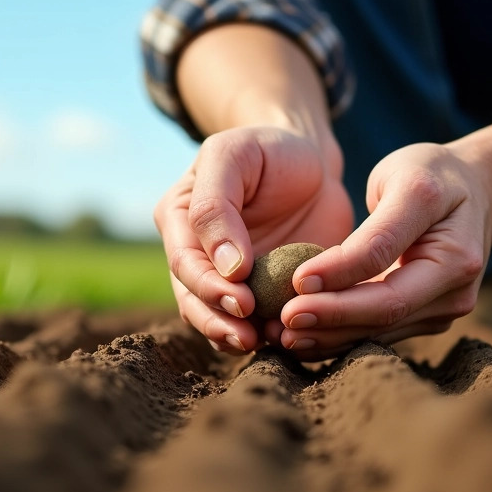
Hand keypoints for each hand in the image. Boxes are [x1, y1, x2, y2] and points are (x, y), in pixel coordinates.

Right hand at [155, 125, 352, 353]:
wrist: (312, 162)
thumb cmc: (268, 149)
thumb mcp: (235, 156)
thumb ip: (217, 204)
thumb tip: (226, 267)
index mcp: (180, 219)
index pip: (184, 263)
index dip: (208, 287)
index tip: (242, 300)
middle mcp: (196, 255)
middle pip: (194, 301)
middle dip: (219, 322)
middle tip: (249, 335)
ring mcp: (227, 278)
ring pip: (219, 319)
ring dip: (238, 336)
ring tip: (267, 341)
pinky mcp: (261, 292)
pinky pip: (256, 324)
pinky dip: (267, 334)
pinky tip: (287, 337)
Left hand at [273, 142, 491, 359]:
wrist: (478, 189)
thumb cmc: (432, 175)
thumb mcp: (402, 181)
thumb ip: (372, 231)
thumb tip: (316, 277)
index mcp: (454, 254)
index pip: (388, 282)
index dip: (339, 286)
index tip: (293, 285)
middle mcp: (455, 290)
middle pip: (384, 316)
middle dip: (329, 322)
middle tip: (280, 325)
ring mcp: (446, 310)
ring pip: (379, 332)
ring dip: (328, 338)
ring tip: (281, 337)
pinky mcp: (429, 318)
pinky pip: (380, 332)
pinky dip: (340, 335)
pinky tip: (303, 335)